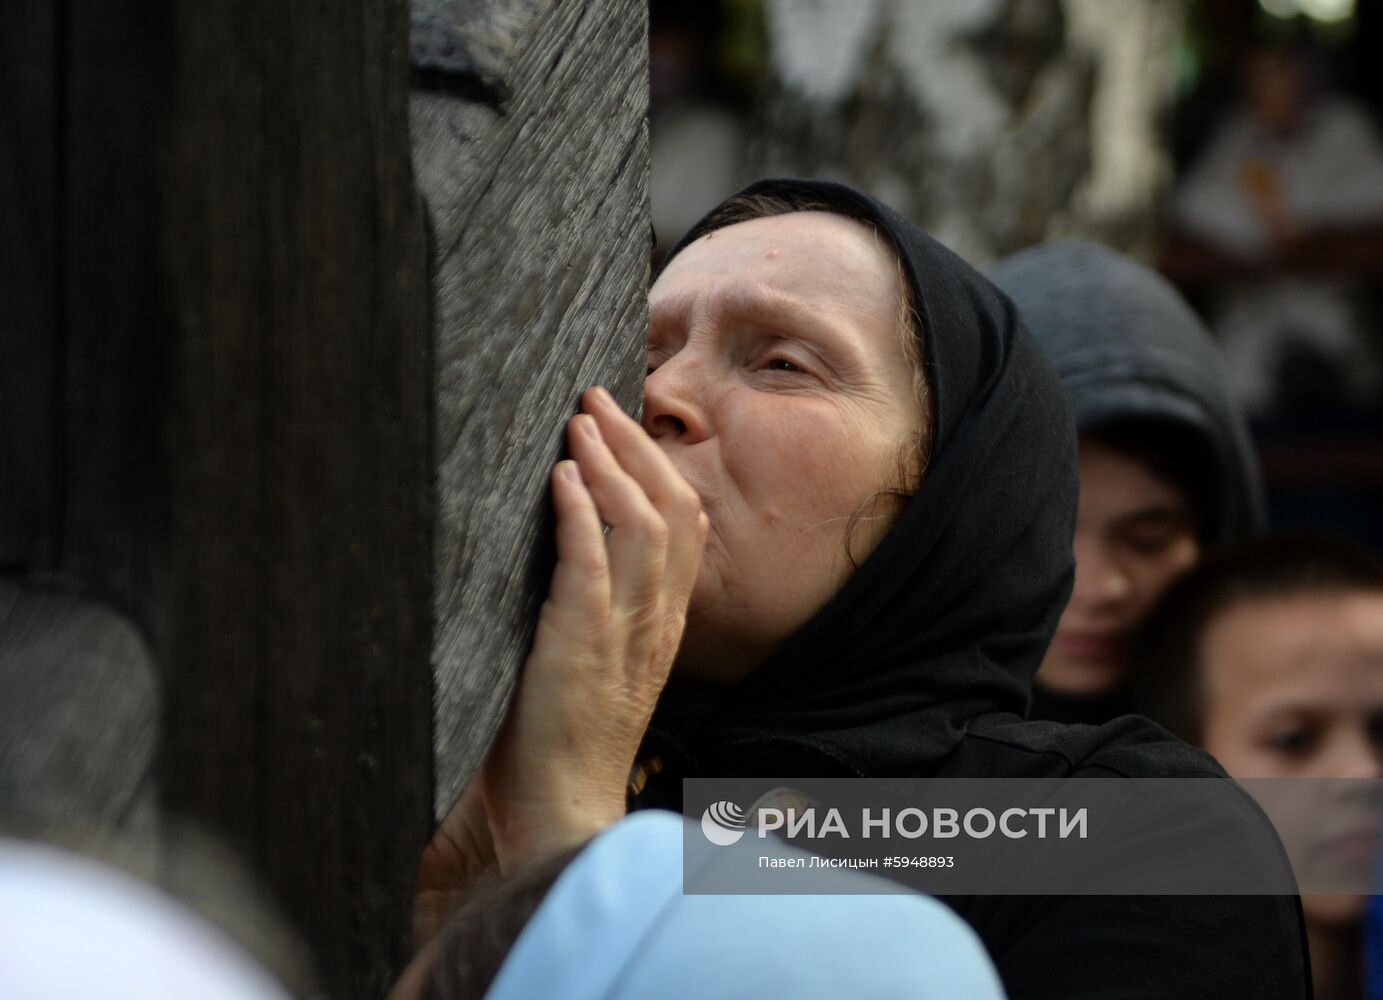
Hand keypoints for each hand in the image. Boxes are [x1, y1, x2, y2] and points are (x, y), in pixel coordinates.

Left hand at [413, 386, 706, 938]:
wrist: (561, 806)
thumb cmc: (568, 735)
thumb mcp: (603, 661)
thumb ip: (604, 607)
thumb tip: (576, 546)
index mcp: (664, 621)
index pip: (687, 526)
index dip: (660, 467)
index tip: (625, 426)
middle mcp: (656, 619)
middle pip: (672, 509)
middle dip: (636, 447)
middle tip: (598, 399)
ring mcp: (624, 632)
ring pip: (642, 527)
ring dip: (611, 466)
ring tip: (579, 423)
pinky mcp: (583, 645)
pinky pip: (594, 566)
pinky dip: (582, 515)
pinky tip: (563, 479)